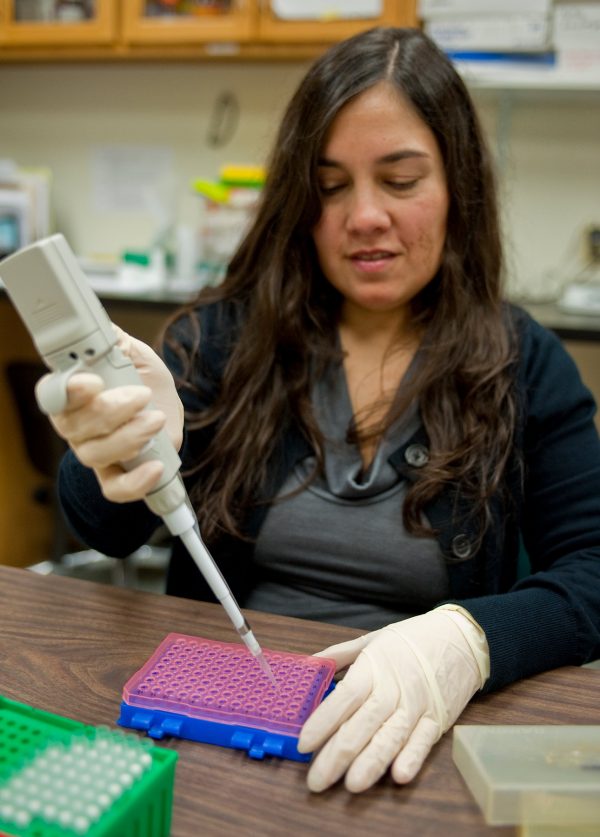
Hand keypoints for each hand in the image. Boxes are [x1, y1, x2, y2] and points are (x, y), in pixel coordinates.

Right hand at [47, 327, 183, 503]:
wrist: (166, 416)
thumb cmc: (145, 384)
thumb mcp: (135, 355)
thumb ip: (115, 341)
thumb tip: (97, 321)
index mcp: (74, 393)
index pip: (53, 393)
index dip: (68, 390)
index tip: (92, 382)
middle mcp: (76, 425)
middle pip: (77, 425)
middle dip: (113, 409)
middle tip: (141, 395)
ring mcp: (93, 452)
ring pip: (96, 454)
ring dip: (129, 437)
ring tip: (155, 420)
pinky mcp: (114, 476)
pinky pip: (115, 489)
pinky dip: (136, 481)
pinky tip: (155, 465)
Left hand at [297, 606, 488, 792]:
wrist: (461, 637)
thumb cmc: (412, 639)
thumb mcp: (371, 639)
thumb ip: (338, 654)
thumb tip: (308, 667)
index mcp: (374, 667)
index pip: (345, 696)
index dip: (324, 720)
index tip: (304, 742)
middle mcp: (394, 688)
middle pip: (363, 723)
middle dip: (338, 754)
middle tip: (316, 779)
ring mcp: (418, 705)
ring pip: (391, 737)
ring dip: (372, 762)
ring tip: (352, 784)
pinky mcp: (438, 720)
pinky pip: (423, 742)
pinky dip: (413, 758)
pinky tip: (399, 775)